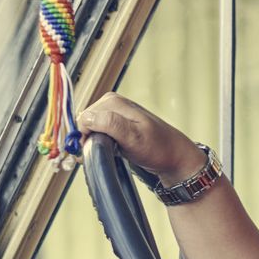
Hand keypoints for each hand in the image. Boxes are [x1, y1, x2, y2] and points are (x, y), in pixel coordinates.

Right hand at [78, 94, 203, 179]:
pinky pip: (98, 132)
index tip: (95, 150)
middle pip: (85, 123)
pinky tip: (111, 150)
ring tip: (111, 152)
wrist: (174, 156)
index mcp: (113, 102)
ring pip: (90, 129)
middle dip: (89, 140)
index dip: (85, 136)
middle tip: (105, 153)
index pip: (83, 118)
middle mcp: (112, 104)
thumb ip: (110, 124)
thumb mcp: (133, 137)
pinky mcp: (116, 124)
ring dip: (95, 142)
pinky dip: (100, 143)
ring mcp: (114, 113)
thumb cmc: (158, 148)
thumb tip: (87, 118)